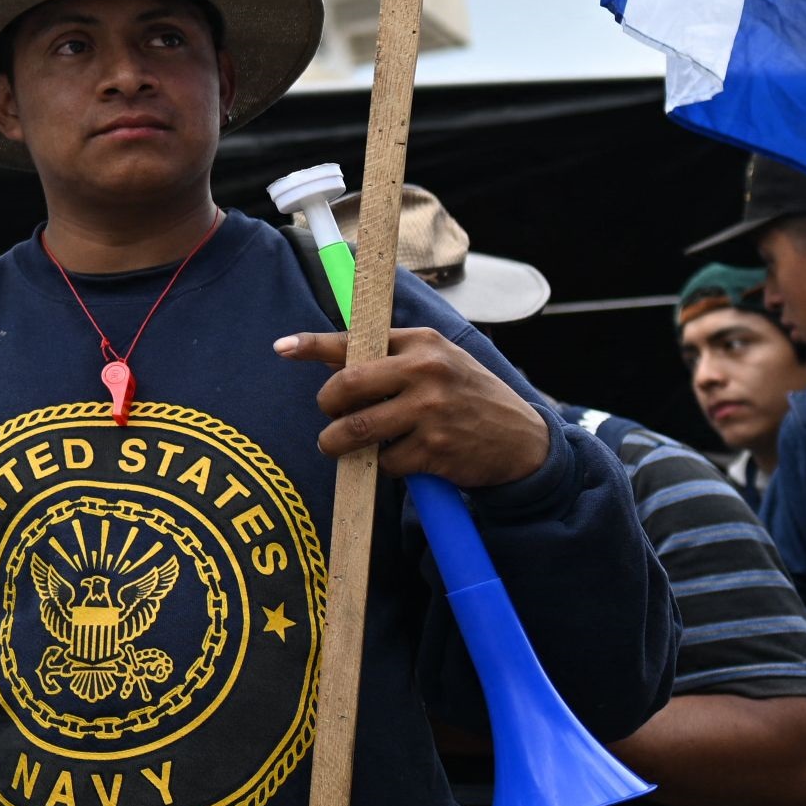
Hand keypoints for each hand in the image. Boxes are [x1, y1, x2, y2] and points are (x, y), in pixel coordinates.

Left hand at [279, 318, 550, 486]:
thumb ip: (390, 358)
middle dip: (327, 406)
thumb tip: (331, 358)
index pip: (356, 339)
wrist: (522, 440)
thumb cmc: (467, 396)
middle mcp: (425, 370)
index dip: (313, 345)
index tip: (283, 348)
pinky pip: (385, 461)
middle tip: (330, 417)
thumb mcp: (437, 362)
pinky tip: (397, 460)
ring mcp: (430, 410)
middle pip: (347, 386)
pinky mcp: (434, 449)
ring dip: (337, 443)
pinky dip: (382, 465)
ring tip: (336, 446)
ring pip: (358, 428)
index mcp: (421, 342)